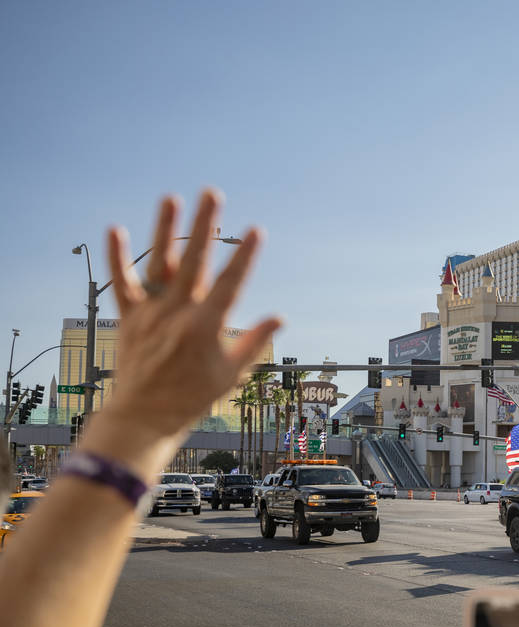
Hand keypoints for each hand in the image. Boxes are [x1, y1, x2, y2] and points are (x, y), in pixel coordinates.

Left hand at [84, 190, 281, 474]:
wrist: (144, 416)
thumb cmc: (192, 398)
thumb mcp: (231, 373)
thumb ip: (253, 342)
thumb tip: (278, 318)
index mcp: (206, 327)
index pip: (231, 283)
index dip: (244, 256)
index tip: (255, 231)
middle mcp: (177, 314)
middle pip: (194, 261)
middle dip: (205, 225)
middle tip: (212, 194)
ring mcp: (151, 314)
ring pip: (159, 263)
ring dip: (165, 229)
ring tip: (172, 198)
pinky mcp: (130, 318)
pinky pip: (122, 284)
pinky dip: (117, 257)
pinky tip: (115, 229)